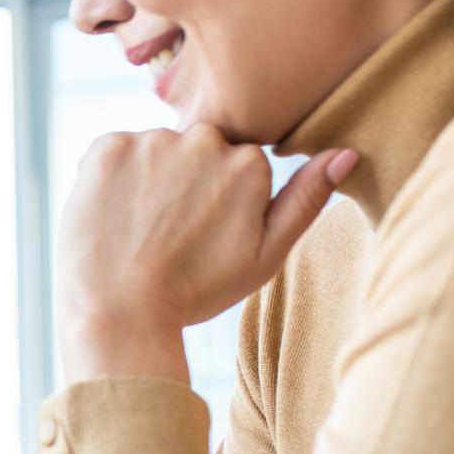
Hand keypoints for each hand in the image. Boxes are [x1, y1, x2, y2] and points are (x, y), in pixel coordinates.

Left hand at [55, 128, 356, 381]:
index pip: (234, 163)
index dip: (215, 200)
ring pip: (154, 150)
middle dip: (184, 182)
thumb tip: (346, 152)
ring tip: (138, 227)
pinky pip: (113, 151)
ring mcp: (152, 141)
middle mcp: (203, 140)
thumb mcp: (265, 255)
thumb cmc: (197, 290)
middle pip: (196, 150)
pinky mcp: (106, 148)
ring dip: (146, 178)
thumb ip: (306, 200)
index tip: (200, 233)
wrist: (120, 312)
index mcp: (249, 163)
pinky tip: (112, 215)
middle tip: (167, 232)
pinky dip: (110, 177)